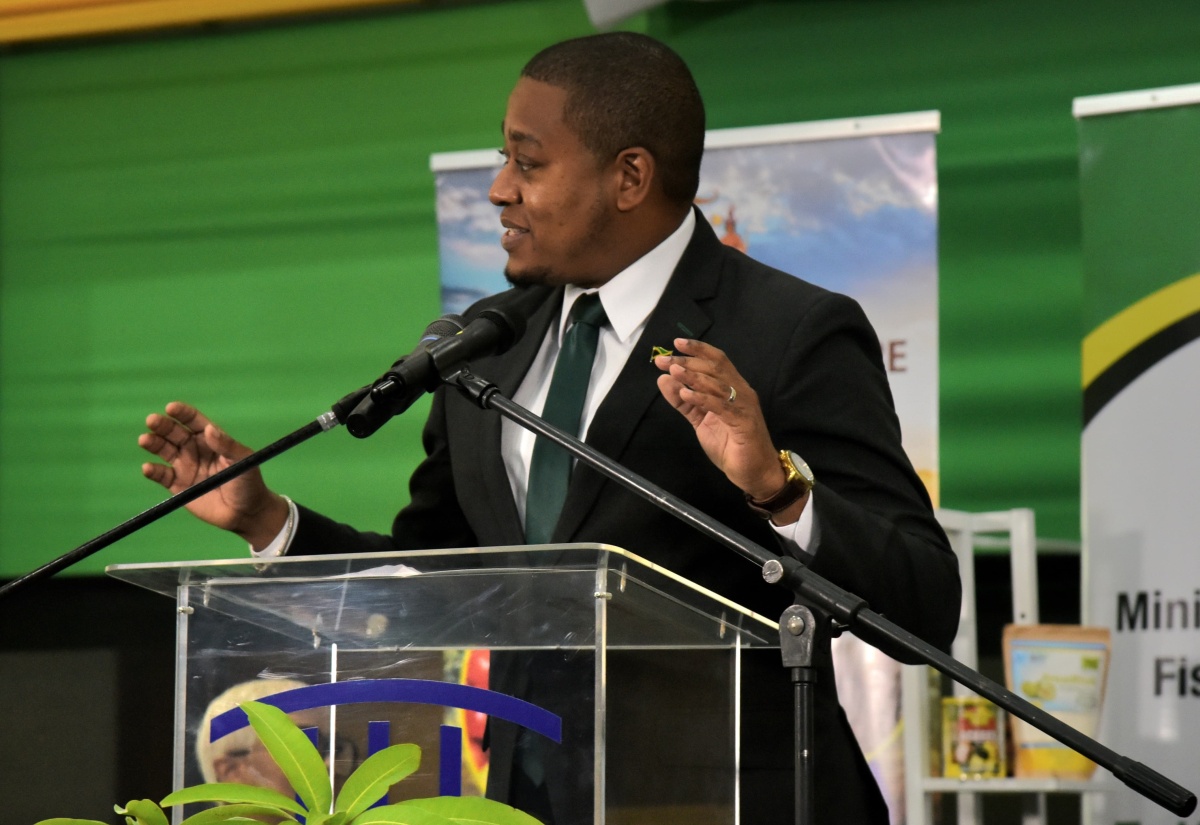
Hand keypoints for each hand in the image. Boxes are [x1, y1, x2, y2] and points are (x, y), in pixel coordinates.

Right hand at [138, 401, 288, 547]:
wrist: (246, 513)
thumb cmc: (248, 482)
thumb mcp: (242, 461)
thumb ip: (227, 446)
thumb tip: (209, 429)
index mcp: (210, 438)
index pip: (193, 421)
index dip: (182, 413)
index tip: (171, 408)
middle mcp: (194, 449)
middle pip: (174, 433)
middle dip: (163, 426)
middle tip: (152, 420)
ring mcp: (184, 466)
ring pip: (164, 450)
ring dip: (153, 444)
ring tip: (145, 440)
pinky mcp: (177, 485)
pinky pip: (162, 476)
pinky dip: (153, 471)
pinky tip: (148, 468)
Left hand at [655, 338, 804, 521]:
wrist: (755, 473)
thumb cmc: (731, 446)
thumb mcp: (701, 421)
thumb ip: (684, 402)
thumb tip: (664, 379)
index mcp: (733, 388)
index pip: (717, 361)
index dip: (698, 350)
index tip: (675, 344)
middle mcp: (741, 392)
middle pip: (715, 368)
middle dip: (688, 361)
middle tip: (665, 360)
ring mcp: (743, 406)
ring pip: (717, 383)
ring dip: (694, 376)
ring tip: (673, 370)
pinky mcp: (743, 422)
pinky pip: (721, 406)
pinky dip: (702, 398)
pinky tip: (686, 394)